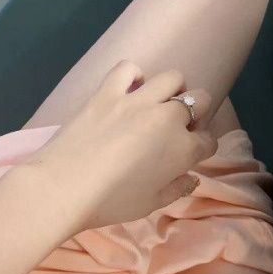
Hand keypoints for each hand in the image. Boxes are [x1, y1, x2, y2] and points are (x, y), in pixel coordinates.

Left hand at [29, 60, 216, 230]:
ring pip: (172, 78)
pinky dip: (133, 75)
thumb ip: (177, 189)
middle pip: (200, 101)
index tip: (188, 155)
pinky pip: (128, 68)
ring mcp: (137, 100)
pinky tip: (129, 89)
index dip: (201, 148)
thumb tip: (192, 178)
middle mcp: (167, 118)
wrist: (63, 187)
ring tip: (157, 104)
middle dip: (196, 114)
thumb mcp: (151, 204)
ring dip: (172, 90)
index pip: (208, 141)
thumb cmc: (110, 203)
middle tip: (177, 129)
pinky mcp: (108, 91)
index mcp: (182, 149)